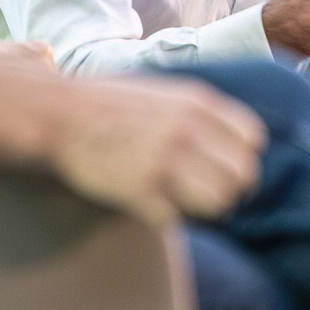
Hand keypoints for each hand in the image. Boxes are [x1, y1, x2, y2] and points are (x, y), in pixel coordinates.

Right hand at [43, 76, 267, 228]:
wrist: (57, 113)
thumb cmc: (109, 103)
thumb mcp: (164, 92)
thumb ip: (200, 112)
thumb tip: (238, 141)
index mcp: (197, 102)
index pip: (252, 140)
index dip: (240, 157)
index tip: (222, 166)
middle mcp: (188, 131)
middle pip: (243, 176)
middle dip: (229, 189)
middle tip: (205, 193)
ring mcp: (165, 161)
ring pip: (219, 202)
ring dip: (204, 208)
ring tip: (181, 201)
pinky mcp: (141, 190)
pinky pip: (176, 217)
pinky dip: (165, 215)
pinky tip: (147, 202)